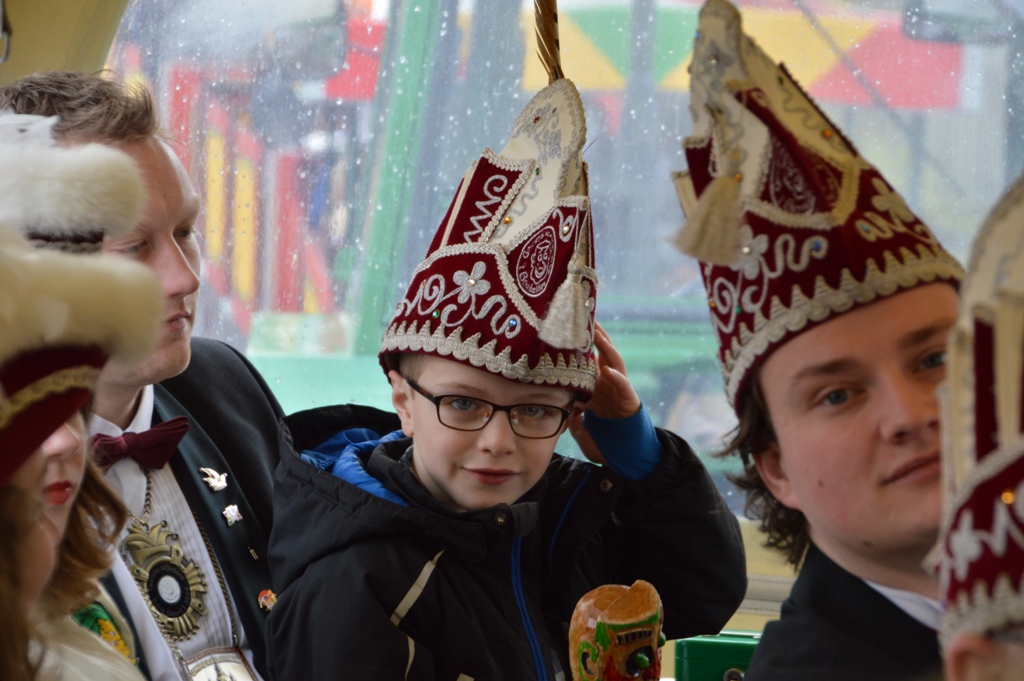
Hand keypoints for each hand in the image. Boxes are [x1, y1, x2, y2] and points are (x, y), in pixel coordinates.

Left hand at [568, 323, 641, 464]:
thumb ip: (570, 414)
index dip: (577, 347)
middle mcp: (608, 384)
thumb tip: (557, 407)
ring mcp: (620, 390)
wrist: (627, 457)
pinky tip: (608, 370)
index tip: (564, 329)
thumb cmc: (605, 442)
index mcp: (595, 387)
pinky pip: (624, 386)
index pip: (585, 361)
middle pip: (600, 353)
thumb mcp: (580, 427)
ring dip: (606, 347)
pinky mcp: (630, 401)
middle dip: (593, 335)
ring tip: (596, 333)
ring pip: (614, 362)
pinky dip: (617, 378)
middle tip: (582, 317)